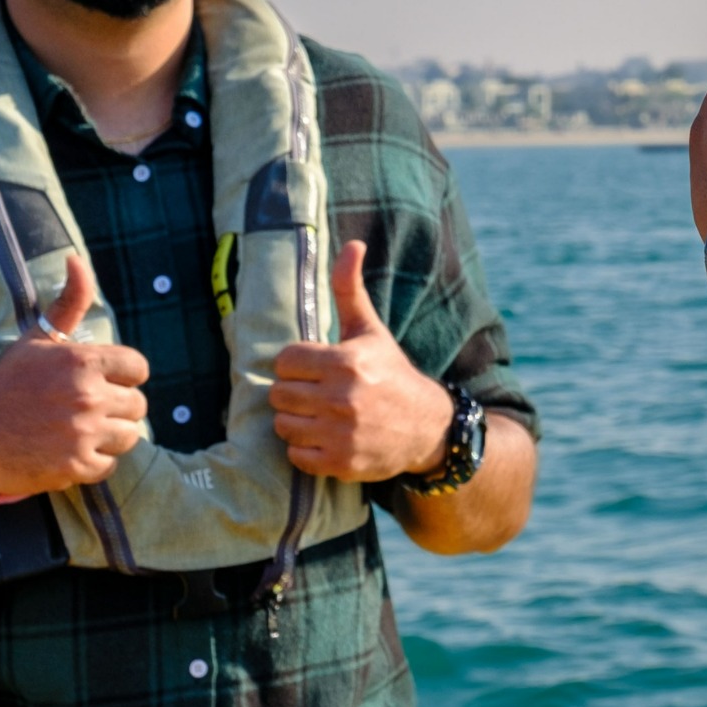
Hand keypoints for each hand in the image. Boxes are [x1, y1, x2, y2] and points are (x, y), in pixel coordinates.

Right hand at [0, 256, 151, 496]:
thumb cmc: (3, 386)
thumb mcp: (35, 340)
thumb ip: (68, 302)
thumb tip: (77, 259)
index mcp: (82, 361)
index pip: (139, 368)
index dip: (123, 377)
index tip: (102, 383)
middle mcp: (87, 396)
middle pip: (138, 406)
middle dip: (118, 409)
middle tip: (87, 411)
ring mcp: (81, 434)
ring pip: (129, 437)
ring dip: (109, 437)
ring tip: (79, 432)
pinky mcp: (73, 467)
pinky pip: (108, 466)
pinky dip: (93, 464)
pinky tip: (68, 453)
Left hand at [270, 242, 454, 481]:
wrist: (427, 426)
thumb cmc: (391, 373)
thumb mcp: (370, 330)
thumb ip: (350, 289)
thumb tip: (352, 244)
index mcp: (346, 361)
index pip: (285, 360)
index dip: (296, 363)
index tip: (313, 367)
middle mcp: (343, 398)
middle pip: (279, 394)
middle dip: (293, 392)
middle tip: (315, 392)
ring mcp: (341, 433)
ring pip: (283, 425)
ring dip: (296, 421)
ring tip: (318, 415)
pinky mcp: (340, 463)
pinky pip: (296, 455)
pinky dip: (305, 449)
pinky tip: (325, 437)